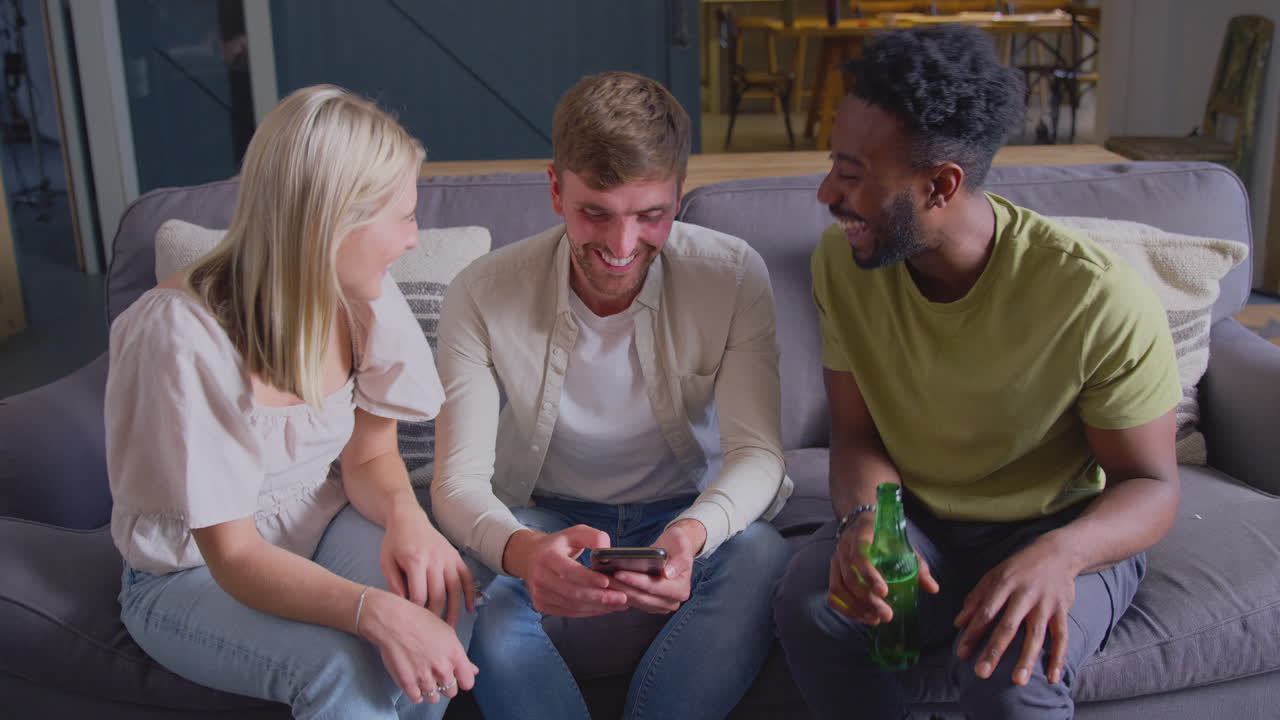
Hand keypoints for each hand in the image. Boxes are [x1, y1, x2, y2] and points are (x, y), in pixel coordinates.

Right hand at [358, 588, 478, 703]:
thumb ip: (461, 656)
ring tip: (424, 676)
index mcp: (454, 654)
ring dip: (430, 690)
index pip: (468, 682)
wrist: (393, 621)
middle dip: (446, 685)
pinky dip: (416, 693)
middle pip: (451, 692)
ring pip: (434, 698)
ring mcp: (424, 677)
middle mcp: (442, 668)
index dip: (462, 680)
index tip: (457, 677)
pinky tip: (415, 682)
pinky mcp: (407, 683)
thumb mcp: (447, 633)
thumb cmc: (418, 622)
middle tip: (437, 674)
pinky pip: (417, 699)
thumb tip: (473, 670)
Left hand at [380, 501, 475, 626]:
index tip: (412, 623)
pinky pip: (466, 578)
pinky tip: (469, 609)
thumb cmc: (394, 542)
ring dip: (454, 611)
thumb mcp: (386, 562)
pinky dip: (469, 594)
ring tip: (449, 629)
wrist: (408, 518)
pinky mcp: (456, 557)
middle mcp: (434, 560)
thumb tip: (404, 606)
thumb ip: (393, 584)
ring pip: (455, 589)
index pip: (418, 595)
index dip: (415, 612)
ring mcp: (448, 558)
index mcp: (415, 561)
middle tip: (430, 633)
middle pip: (438, 595)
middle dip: (434, 617)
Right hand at [503, 525, 627, 616]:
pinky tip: (605, 608)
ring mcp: (539, 594)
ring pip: (572, 605)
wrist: (528, 557)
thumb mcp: (573, 533)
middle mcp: (540, 577)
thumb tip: (607, 548)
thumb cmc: (556, 545)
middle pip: (572, 592)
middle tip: (622, 598)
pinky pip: (569, 612)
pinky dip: (589, 612)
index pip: (569, 571)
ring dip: (598, 607)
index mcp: (547, 557)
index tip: (608, 582)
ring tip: (619, 604)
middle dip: (599, 597)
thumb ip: (592, 536)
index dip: (589, 578)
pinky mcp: (542, 605)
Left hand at [607, 519, 705, 613]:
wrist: (674, 549)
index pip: (655, 587)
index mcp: (681, 590)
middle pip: (642, 597)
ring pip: (634, 601)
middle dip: (622, 587)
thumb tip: (668, 573)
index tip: (619, 573)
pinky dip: (619, 592)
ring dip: (617, 591)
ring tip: (601, 579)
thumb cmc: (678, 544)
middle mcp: (671, 602)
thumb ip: (679, 559)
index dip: (636, 581)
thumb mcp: (682, 545)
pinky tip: (606, 583)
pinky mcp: (648, 605)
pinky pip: (632, 601)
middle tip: (603, 578)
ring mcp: (659, 605)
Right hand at [827, 512, 937, 624]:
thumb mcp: (903, 544)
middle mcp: (844, 547)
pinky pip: (833, 594)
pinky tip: (862, 617)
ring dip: (856, 607)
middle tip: (886, 615)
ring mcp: (836, 560)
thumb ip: (918, 566)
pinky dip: (846, 608)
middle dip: (868, 600)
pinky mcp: (833, 572)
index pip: (860, 555)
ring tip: (875, 619)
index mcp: (862, 535)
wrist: (860, 522)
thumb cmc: (885, 535)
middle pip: (850, 577)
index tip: (884, 592)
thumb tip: (933, 588)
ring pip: (839, 588)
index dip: (870, 575)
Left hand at [953, 534, 1078, 685]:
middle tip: (981, 673)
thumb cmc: (1019, 567)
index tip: (961, 654)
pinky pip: (1062, 637)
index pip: (986, 612)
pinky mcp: (1062, 610)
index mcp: (1004, 584)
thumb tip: (958, 623)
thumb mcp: (994, 575)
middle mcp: (1025, 595)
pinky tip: (1052, 678)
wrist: (1057, 552)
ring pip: (1036, 635)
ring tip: (1017, 681)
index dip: (972, 633)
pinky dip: (1058, 658)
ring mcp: (1045, 603)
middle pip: (1008, 626)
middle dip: (994, 651)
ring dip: (1026, 659)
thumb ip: (976, 599)